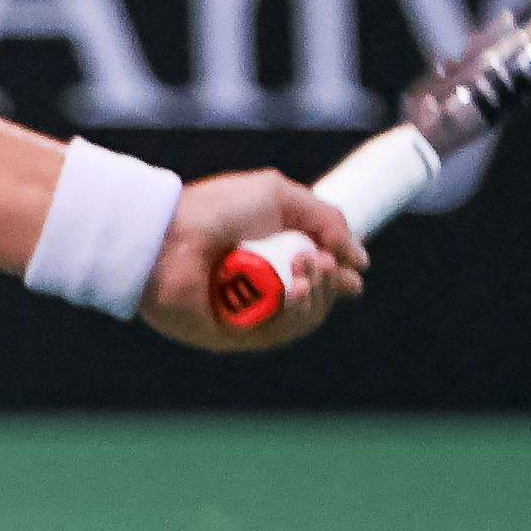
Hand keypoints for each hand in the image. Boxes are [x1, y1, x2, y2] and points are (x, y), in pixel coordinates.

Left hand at [142, 171, 364, 351]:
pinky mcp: (236, 334)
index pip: (316, 274)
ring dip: (316, 293)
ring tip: (304, 268)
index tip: (353, 267)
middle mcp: (261, 284)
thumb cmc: (216, 209)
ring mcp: (249, 311)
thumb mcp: (279, 196)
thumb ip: (327, 220)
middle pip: (316, 297)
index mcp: (270, 253)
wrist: (170, 236)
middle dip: (328, 279)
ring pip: (305, 317)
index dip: (338, 273)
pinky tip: (294, 291)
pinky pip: (281, 332)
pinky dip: (296, 312)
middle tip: (316, 259)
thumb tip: (359, 260)